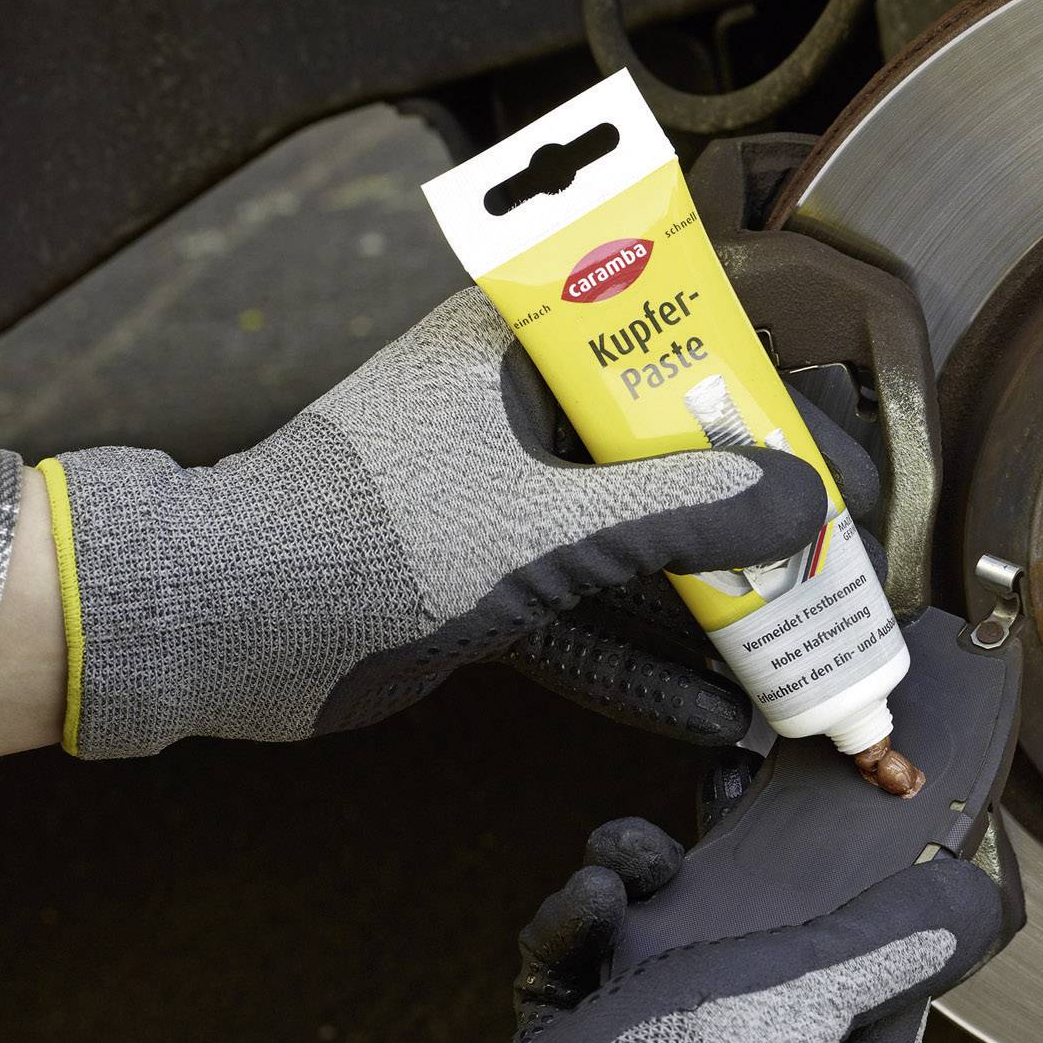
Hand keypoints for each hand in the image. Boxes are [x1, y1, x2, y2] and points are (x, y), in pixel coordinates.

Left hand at [43, 287, 828, 757]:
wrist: (212, 627)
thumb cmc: (356, 542)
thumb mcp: (544, 528)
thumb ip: (679, 515)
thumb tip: (798, 505)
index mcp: (514, 345)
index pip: (667, 338)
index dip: (758, 388)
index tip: (828, 444)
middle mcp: (508, 408)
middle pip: (662, 450)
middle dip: (748, 510)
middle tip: (829, 552)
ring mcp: (491, 496)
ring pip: (628, 538)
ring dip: (704, 594)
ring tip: (796, 635)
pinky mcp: (474, 578)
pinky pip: (582, 610)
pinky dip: (642, 655)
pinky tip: (718, 704)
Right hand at [404, 817, 1002, 1042]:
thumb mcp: (806, 994)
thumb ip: (891, 941)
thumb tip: (976, 893)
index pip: (881, 984)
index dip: (865, 899)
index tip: (850, 824)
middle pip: (771, 955)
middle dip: (733, 871)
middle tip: (728, 792)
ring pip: (676, 953)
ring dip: (647, 888)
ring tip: (629, 857)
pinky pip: (604, 981)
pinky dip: (587, 935)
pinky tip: (589, 899)